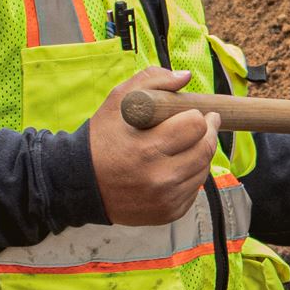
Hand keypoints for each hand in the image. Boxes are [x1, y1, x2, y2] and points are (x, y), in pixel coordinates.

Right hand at [88, 66, 218, 225]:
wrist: (81, 183)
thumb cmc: (101, 139)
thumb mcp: (117, 101)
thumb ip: (151, 81)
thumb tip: (185, 77)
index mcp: (147, 148)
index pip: (195, 126)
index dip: (199, 116)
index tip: (199, 112)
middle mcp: (160, 178)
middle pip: (205, 149)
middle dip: (208, 132)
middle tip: (206, 123)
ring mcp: (166, 199)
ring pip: (204, 170)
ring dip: (202, 154)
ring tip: (190, 143)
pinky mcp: (169, 213)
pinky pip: (195, 189)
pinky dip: (191, 176)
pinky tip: (178, 166)